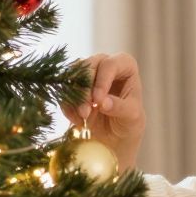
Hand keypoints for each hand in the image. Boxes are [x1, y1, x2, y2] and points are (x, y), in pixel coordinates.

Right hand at [60, 52, 146, 170]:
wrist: (117, 134)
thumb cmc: (129, 120)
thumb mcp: (131, 117)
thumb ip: (120, 107)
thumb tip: (103, 102)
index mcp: (125, 65)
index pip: (110, 65)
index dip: (102, 81)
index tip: (98, 101)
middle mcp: (104, 63)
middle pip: (88, 67)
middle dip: (85, 90)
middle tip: (85, 112)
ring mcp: (86, 72)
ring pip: (72, 76)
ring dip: (74, 98)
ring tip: (83, 118)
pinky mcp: (73, 85)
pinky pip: (63, 90)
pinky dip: (68, 106)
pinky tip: (78, 120)